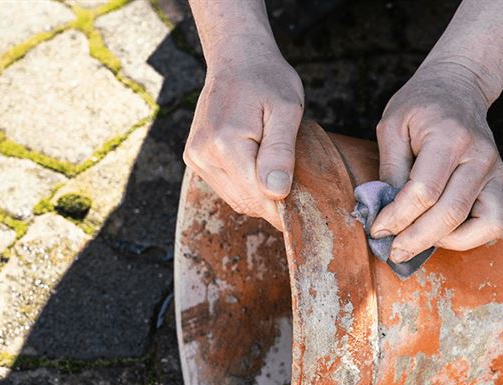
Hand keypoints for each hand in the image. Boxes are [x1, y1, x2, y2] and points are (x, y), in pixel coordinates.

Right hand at [183, 46, 303, 230]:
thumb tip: (276, 192)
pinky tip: (259, 167)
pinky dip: (246, 187)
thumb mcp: (286, 110)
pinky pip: (227, 188)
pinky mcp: (195, 158)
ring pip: (236, 200)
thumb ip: (280, 152)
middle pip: (246, 202)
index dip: (284, 208)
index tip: (306, 208)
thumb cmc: (266, 79)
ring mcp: (196, 158)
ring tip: (278, 171)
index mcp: (225, 143)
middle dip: (274, 202)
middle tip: (298, 186)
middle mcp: (204, 154)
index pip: (258, 197)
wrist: (236, 59)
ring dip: (260, 196)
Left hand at [370, 62, 502, 261]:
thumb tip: (384, 212)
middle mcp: (481, 156)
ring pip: (485, 225)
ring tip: (422, 237)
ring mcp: (497, 172)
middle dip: (417, 240)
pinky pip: (499, 224)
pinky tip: (445, 231)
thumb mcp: (392, 126)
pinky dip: (474, 236)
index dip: (397, 217)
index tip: (378, 229)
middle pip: (451, 214)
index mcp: (450, 137)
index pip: (424, 192)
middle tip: (394, 251)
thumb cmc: (420, 106)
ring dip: (450, 241)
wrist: (459, 88)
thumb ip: (390, 169)